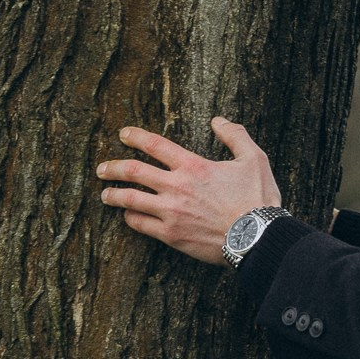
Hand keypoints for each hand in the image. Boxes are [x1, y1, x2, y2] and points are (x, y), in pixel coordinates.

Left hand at [96, 117, 282, 264]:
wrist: (257, 237)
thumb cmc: (257, 198)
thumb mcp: (254, 159)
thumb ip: (235, 135)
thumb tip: (219, 121)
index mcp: (193, 166)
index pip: (155, 145)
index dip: (135, 137)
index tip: (123, 134)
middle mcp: (177, 186)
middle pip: (133, 171)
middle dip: (112, 167)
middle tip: (102, 168)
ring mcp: (171, 212)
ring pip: (130, 199)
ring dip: (113, 195)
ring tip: (105, 194)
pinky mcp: (171, 235)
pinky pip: (140, 225)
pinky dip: (130, 219)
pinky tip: (127, 217)